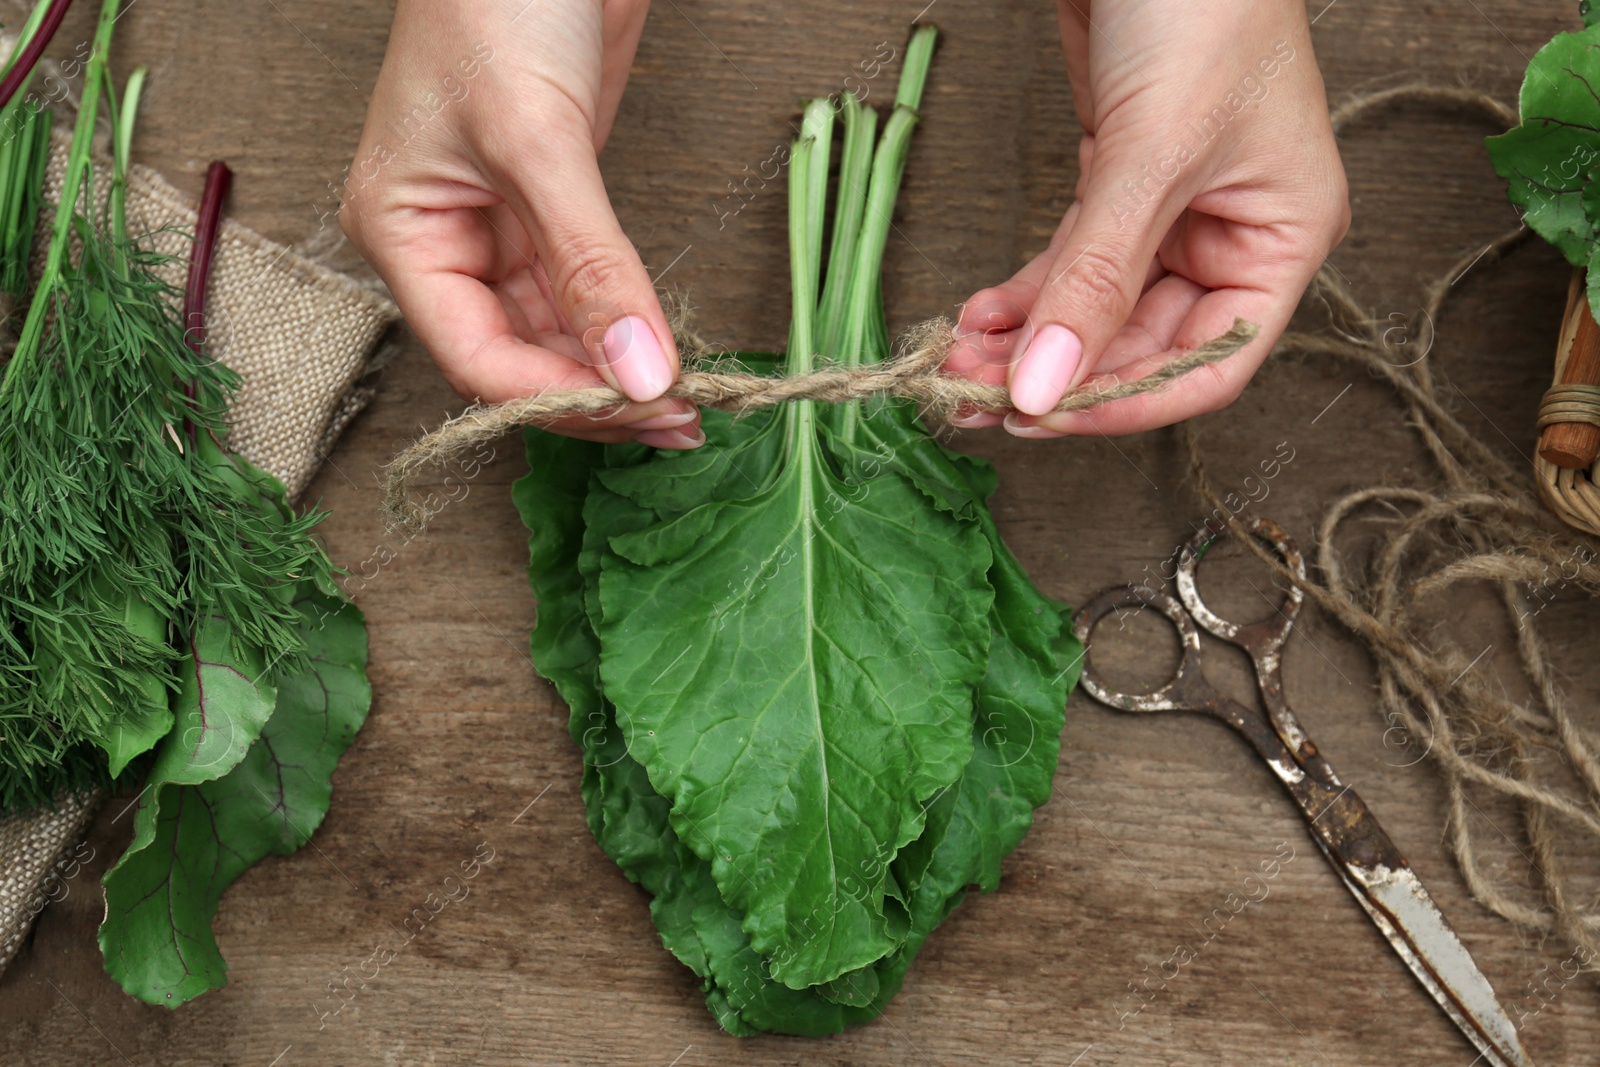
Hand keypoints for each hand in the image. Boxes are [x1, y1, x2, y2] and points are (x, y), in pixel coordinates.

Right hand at [341, 0, 702, 448]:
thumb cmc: (496, 0)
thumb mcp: (540, 141)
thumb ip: (592, 266)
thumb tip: (639, 372)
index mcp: (404, 231)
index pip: (476, 356)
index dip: (557, 397)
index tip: (640, 409)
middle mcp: (446, 243)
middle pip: (517, 357)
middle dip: (595, 394)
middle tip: (678, 420)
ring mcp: (501, 228)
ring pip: (556, 334)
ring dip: (616, 371)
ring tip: (685, 402)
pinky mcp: (553, 209)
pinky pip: (584, 294)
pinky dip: (624, 324)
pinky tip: (663, 352)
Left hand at [943, 0, 1348, 436]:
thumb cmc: (1204, 4)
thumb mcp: (1152, 154)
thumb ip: (1095, 278)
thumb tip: (1044, 385)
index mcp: (1282, 239)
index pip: (1209, 364)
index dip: (1126, 404)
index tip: (1047, 417)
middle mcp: (1231, 236)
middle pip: (1141, 347)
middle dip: (1057, 374)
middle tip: (977, 397)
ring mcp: (1170, 214)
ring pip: (1095, 312)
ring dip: (1027, 343)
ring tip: (960, 363)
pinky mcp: (1116, 185)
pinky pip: (1069, 265)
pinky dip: (1023, 295)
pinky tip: (978, 318)